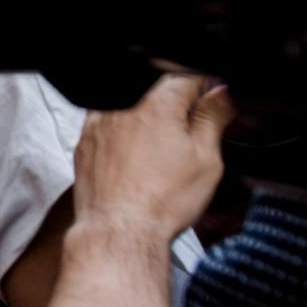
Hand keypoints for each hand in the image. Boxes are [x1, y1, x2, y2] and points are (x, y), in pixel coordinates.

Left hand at [73, 73, 232, 243]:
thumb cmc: (161, 201)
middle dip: (177, 102)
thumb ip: (213, 118)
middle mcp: (122, 105)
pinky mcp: (85, 141)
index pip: (188, 75)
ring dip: (149, 116)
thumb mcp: (206, 159)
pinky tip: (137, 158)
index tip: (211, 102)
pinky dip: (125, 132)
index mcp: (157, 101)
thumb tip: (222, 93)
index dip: (206, 87)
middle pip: (157, 87)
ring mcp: (98, 122)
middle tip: (189, 133)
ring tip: (161, 151)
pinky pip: (108, 123)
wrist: (119, 231)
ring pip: (131, 104)